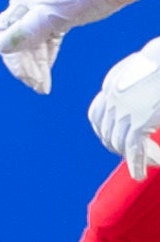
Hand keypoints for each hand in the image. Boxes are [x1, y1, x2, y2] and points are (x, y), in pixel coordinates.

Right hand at [0, 0, 158, 92]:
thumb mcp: (50, 16)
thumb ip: (25, 31)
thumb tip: (0, 46)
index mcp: (20, 2)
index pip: (5, 36)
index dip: (14, 59)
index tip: (27, 78)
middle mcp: (26, 6)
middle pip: (19, 41)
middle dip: (28, 65)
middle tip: (38, 86)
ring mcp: (41, 11)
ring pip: (33, 43)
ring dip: (37, 64)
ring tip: (44, 85)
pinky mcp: (57, 16)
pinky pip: (45, 40)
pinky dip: (46, 56)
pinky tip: (47, 71)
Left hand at [91, 36, 159, 177]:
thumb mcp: (144, 67)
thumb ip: (135, 81)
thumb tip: (141, 84)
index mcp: (111, 85)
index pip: (96, 114)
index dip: (102, 130)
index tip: (111, 139)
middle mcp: (112, 99)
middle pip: (105, 131)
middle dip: (116, 146)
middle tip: (131, 156)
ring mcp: (124, 111)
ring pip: (119, 143)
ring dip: (131, 157)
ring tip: (144, 165)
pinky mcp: (139, 122)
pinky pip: (133, 149)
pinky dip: (136, 164)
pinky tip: (139, 174)